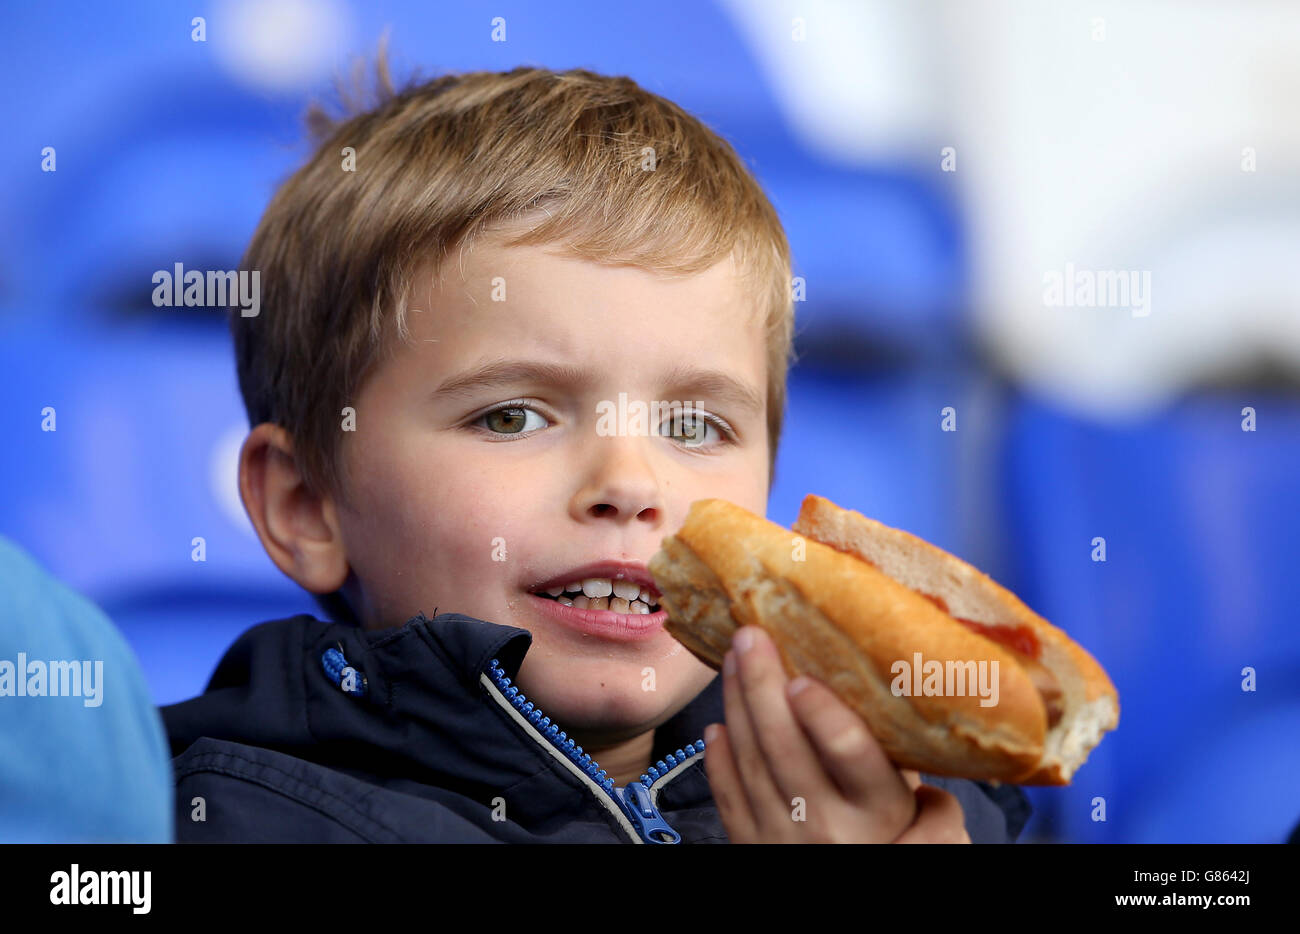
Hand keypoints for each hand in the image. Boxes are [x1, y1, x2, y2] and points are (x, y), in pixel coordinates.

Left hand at [704, 625, 970, 843]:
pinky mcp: (751, 846)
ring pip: (751, 761)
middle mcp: (828, 827)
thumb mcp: (923, 816)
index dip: (824, 715)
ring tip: (734, 658)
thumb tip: (907, 700)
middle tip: (751, 634)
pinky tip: (718, 723)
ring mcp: (784, 837)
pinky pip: (729, 796)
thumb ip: (912, 768)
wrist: (853, 904)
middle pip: (785, 747)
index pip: (851, 755)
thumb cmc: (898, 844)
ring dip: (737, 704)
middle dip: (763, 684)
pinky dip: (720, 757)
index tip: (804, 676)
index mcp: (879, 811)